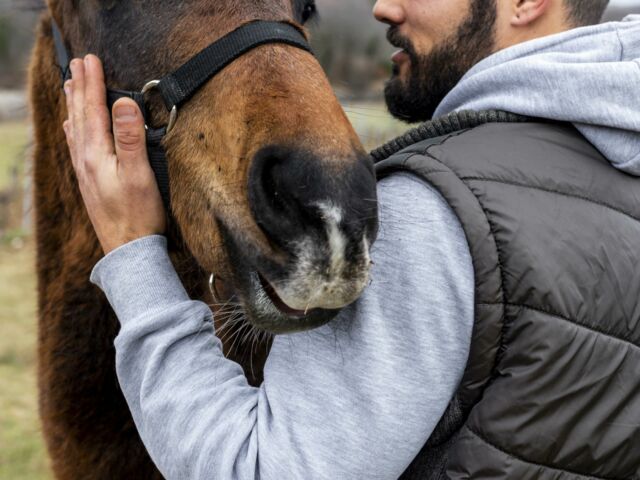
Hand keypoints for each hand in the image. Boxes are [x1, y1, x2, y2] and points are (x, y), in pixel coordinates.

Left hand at [63, 54, 165, 254]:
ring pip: (74, 128)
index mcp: (96, 153)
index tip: (91, 58)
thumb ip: (130, 137)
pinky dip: (72, 128)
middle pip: (79, 115)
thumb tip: (123, 102)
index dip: (93, 83)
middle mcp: (85, 159)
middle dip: (79, 87)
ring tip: (70, 85)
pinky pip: (75, 145)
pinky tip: (72, 128)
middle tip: (77, 62)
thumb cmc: (138, 214)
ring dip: (73, 104)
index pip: (92, 109)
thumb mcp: (139, 174)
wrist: (128, 250)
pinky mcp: (89, 182)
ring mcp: (85, 172)